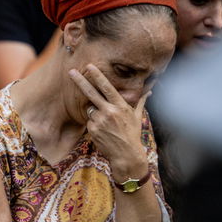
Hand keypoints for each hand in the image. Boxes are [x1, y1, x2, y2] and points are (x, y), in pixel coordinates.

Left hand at [70, 65, 148, 182]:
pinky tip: (103, 131)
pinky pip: (89, 122)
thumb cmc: (132, 134)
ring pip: (90, 109)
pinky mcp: (92, 130)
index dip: (98, 76)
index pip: (107, 87)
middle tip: (71, 71)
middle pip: (91, 93)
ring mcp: (100, 121)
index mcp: (120, 106)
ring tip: (107, 124)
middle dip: (80, 81)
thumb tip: (150, 91)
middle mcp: (109, 111)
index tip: (90, 66)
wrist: (126, 155)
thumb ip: (140, 101)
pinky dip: (94, 124)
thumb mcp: (137, 116)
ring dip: (95, 113)